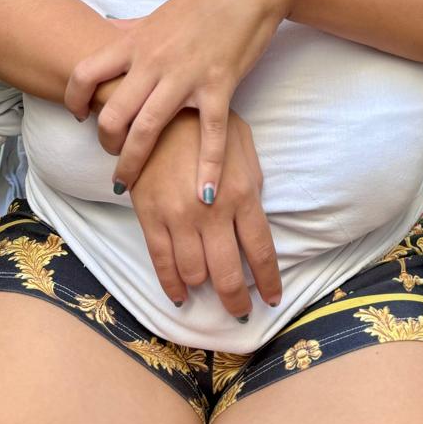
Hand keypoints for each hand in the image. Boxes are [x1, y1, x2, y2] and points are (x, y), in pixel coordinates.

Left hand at [64, 0, 293, 200]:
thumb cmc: (205, 1)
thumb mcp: (159, 13)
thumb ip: (131, 29)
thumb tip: (107, 30)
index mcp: (136, 42)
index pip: (85, 74)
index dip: (74, 100)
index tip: (80, 116)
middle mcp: (153, 62)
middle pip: (112, 113)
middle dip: (106, 144)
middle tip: (112, 157)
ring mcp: (185, 77)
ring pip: (147, 129)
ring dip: (132, 163)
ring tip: (128, 184)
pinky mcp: (218, 87)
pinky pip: (209, 135)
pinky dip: (207, 168)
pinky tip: (203, 195)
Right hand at [129, 108, 280, 319]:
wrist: (156, 111)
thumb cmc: (205, 124)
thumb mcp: (241, 142)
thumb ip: (252, 179)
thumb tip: (257, 212)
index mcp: (241, 193)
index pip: (260, 251)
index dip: (268, 281)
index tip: (272, 299)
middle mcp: (211, 212)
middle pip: (228, 274)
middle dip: (237, 300)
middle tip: (240, 312)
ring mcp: (178, 218)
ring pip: (195, 273)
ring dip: (205, 288)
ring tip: (211, 291)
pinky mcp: (150, 217)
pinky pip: (162, 263)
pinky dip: (172, 285)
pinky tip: (181, 293)